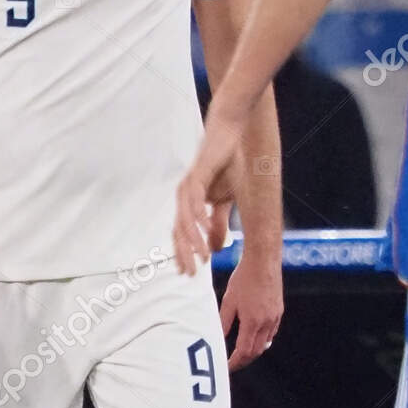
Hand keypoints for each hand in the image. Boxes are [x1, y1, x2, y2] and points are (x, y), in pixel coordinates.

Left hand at [174, 122, 245, 274]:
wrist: (229, 135)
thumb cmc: (225, 166)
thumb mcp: (224, 201)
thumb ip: (217, 223)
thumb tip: (215, 248)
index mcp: (189, 203)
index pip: (181, 233)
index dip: (183, 253)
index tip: (188, 272)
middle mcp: (184, 197)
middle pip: (178, 231)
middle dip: (184, 253)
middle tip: (191, 273)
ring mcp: (188, 186)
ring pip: (185, 220)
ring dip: (193, 240)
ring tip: (202, 256)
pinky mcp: (196, 175)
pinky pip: (195, 201)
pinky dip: (200, 217)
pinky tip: (206, 230)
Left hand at [219, 252, 283, 370]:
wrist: (263, 260)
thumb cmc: (244, 278)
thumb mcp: (229, 301)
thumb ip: (224, 322)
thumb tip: (218, 339)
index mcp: (252, 321)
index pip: (244, 351)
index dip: (234, 362)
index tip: (226, 367)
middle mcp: (266, 322)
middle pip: (256, 351)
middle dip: (244, 360)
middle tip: (232, 363)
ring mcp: (275, 317)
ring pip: (265, 343)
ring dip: (254, 351)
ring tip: (241, 352)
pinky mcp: (279, 310)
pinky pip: (271, 332)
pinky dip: (263, 339)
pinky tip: (254, 336)